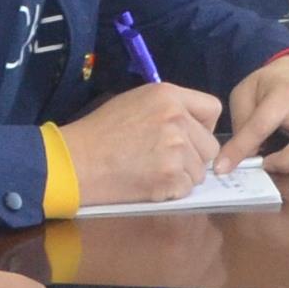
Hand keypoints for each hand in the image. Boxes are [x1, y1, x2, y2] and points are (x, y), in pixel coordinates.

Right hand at [64, 83, 226, 203]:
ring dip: (182, 176)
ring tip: (153, 172)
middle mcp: (177, 119)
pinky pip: (186, 189)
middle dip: (194, 156)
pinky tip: (149, 184)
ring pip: (199, 170)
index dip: (203, 127)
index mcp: (169, 96)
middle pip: (210, 145)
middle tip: (167, 161)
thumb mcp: (135, 101)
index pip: (212, 109)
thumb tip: (192, 125)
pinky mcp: (170, 176)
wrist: (76, 161)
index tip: (191, 137)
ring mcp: (176, 149)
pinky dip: (171, 191)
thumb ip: (168, 108)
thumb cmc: (99, 132)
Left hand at [220, 55, 288, 173]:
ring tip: (286, 158)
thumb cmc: (269, 86)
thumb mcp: (245, 94)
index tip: (224, 167)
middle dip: (287, 162)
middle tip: (268, 162)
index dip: (241, 150)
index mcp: (286, 93)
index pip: (261, 126)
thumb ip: (242, 125)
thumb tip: (244, 158)